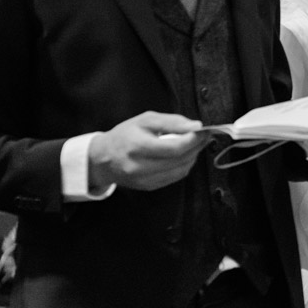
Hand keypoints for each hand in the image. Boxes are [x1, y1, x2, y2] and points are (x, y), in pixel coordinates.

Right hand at [88, 112, 210, 190]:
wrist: (104, 158)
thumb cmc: (125, 135)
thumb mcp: (146, 120)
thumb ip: (172, 122)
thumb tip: (196, 126)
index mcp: (137, 146)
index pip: (174, 148)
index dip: (193, 140)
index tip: (203, 130)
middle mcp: (139, 167)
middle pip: (179, 160)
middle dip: (197, 147)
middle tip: (204, 136)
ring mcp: (144, 180)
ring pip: (181, 170)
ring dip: (193, 157)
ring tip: (195, 144)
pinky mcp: (149, 187)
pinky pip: (175, 177)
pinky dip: (184, 165)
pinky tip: (184, 155)